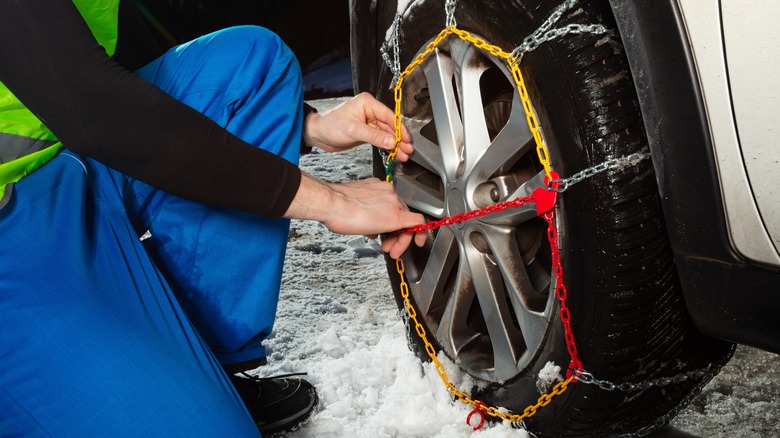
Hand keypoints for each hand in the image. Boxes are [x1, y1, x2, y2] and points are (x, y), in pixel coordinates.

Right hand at [284, 173, 425, 258]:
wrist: (332, 204)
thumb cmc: (336, 206)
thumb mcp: (355, 208)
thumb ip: (368, 215)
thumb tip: (373, 230)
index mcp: (378, 188)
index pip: (393, 206)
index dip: (394, 222)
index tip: (393, 232)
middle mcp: (388, 192)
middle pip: (402, 214)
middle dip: (396, 233)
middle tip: (389, 246)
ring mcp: (393, 202)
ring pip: (407, 219)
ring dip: (401, 237)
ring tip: (391, 249)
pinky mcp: (396, 215)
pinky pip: (415, 222)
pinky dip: (419, 233)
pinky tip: (419, 242)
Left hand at [303, 92, 414, 161]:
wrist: (317, 134)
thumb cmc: (330, 125)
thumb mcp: (353, 130)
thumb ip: (374, 136)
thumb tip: (391, 142)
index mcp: (367, 103)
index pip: (389, 115)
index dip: (399, 128)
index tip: (406, 139)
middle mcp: (370, 110)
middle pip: (390, 126)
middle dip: (399, 139)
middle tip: (407, 150)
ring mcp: (369, 121)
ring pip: (387, 134)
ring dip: (395, 145)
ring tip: (404, 155)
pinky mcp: (367, 132)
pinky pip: (381, 139)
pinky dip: (387, 147)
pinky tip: (395, 153)